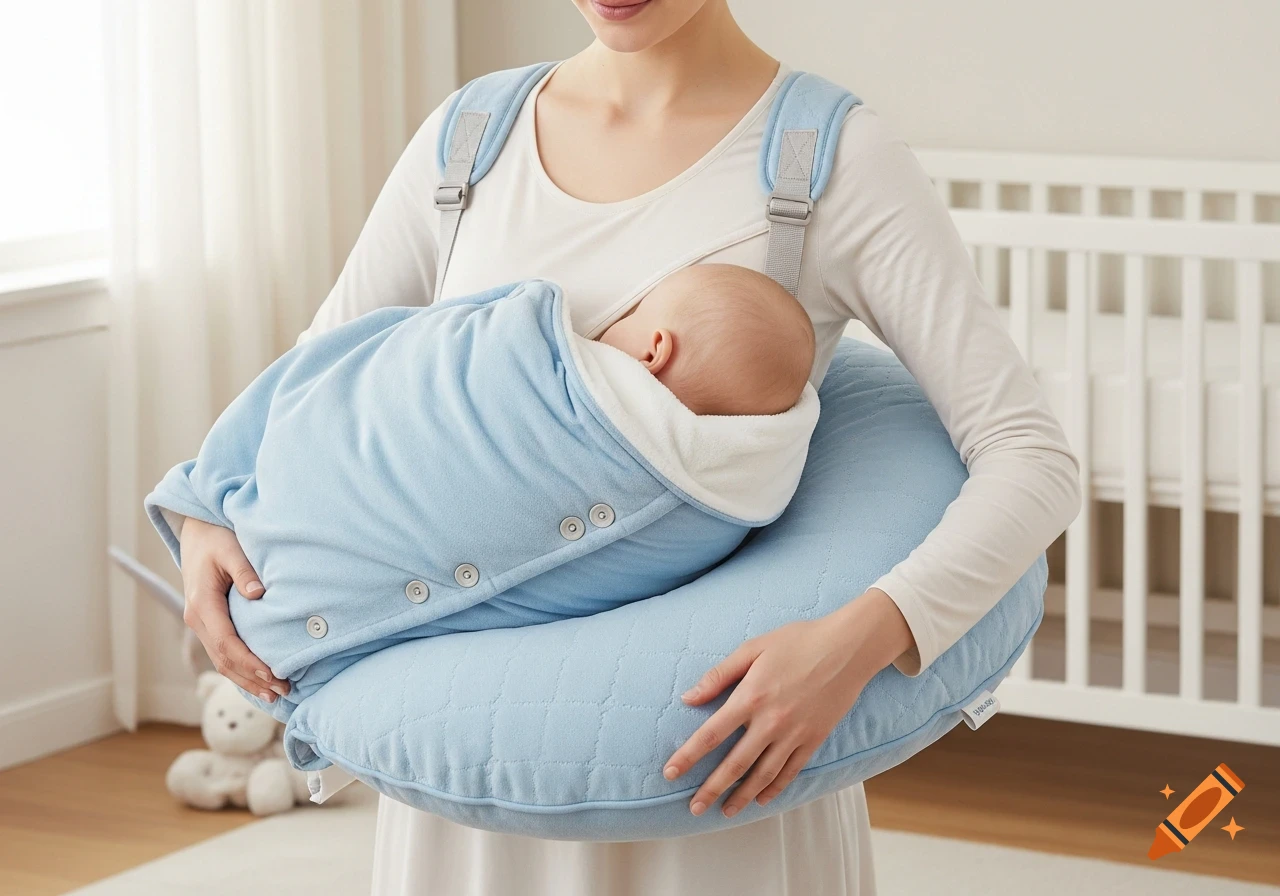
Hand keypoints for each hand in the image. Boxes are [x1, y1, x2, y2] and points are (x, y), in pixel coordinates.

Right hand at [179, 518, 288, 700]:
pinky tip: (259, 681)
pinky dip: (240, 670)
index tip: (271, 673)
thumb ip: (244, 570)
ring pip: (221, 661)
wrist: (197, 533)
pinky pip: (222, 653)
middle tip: (281, 692)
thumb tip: (258, 593)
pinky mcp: (208, 624)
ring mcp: (200, 624)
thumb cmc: (217, 538)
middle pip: (223, 659)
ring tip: (274, 695)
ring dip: (246, 680)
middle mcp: (197, 619)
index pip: (225, 642)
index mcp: (201, 604)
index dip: (248, 661)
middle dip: (252, 678)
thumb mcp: (231, 549)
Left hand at [663, 588, 911, 817]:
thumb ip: (720, 675)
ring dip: (742, 796)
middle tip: (694, 808)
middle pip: (735, 763)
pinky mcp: (814, 739)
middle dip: (712, 789)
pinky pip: (791, 771)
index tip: (670, 773)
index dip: (688, 756)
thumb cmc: (798, 641)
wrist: (847, 648)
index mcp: (751, 696)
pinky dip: (775, 788)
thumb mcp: (753, 648)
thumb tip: (689, 698)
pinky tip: (761, 799)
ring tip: (726, 811)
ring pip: (763, 774)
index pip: (711, 734)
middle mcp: (771, 721)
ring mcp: (795, 734)